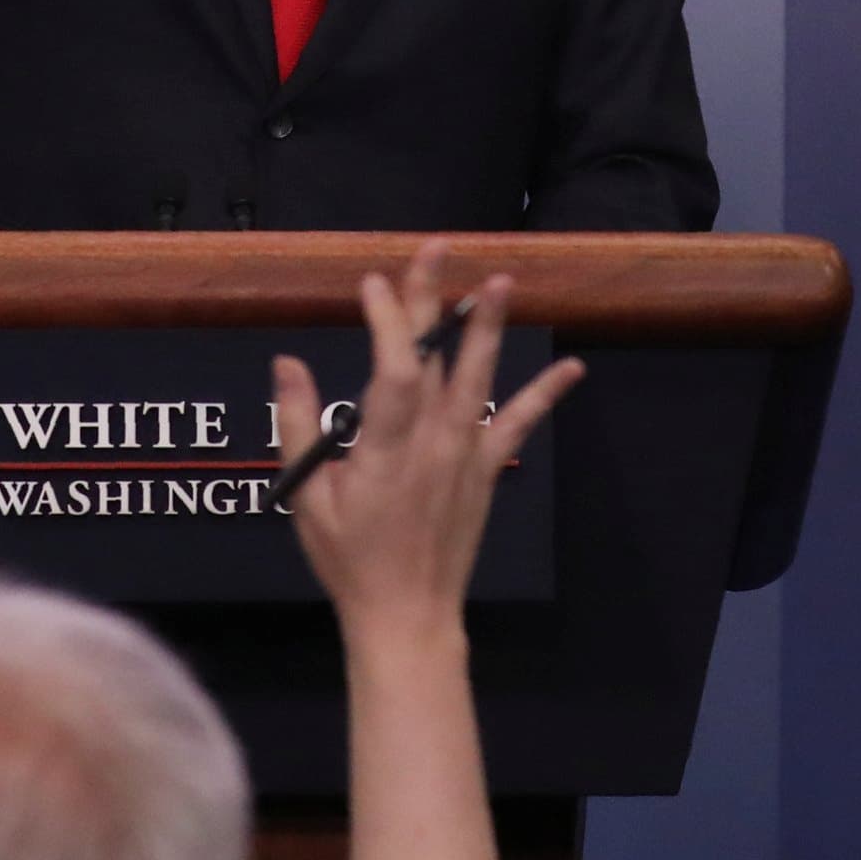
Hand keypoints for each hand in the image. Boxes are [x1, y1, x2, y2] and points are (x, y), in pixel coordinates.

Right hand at [275, 243, 582, 653]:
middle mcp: (431, 442)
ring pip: (479, 377)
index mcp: (383, 448)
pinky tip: (573, 366)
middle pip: (435, 357)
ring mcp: (465, 453)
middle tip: (436, 247)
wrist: (407, 612)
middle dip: (432, 299)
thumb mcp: (306, 497)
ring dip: (489, 326)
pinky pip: (519, 423)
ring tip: (502, 279)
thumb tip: (287, 361)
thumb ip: (297, 425)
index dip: (388, 320)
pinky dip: (546, 394)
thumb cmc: (349, 558)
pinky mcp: (486, 468)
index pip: (393, 369)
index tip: (375, 282)